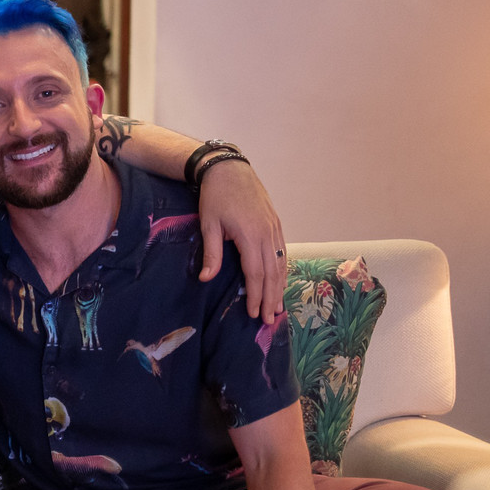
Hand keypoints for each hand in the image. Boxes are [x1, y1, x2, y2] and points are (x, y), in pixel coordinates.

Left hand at [198, 158, 287, 322]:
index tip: (253, 313)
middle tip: (268, 319)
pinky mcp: (276, 223)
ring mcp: (274, 228)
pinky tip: (280, 281)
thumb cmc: (216, 197)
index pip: (255, 274)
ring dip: (279, 286)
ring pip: (281, 263)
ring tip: (277, 307)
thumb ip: (212, 253)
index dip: (255, 295)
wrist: (229, 169)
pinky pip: (282, 252)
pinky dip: (282, 269)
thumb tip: (207, 279)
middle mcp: (267, 234)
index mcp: (251, 236)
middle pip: (272, 273)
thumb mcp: (209, 224)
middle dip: (271, 297)